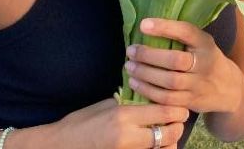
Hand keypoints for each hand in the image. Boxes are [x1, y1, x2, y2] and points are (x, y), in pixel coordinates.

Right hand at [53, 98, 187, 148]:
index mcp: (123, 115)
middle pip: (167, 133)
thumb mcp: (106, 105)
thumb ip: (130, 103)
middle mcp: (127, 135)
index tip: (183, 106)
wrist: (60, 145)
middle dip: (178, 127)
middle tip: (180, 120)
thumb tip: (151, 99)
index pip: (162, 111)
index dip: (177, 109)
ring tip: (170, 133)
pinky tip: (157, 144)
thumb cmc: (81, 122)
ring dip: (170, 141)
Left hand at [125, 18, 243, 114]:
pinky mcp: (191, 102)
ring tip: (129, 66)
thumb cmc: (207, 59)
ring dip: (145, 74)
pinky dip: (148, 91)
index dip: (164, 28)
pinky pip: (166, 99)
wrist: (229, 89)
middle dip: (149, 55)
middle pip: (175, 60)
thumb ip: (183, 37)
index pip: (186, 32)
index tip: (143, 24)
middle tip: (131, 51)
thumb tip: (147, 27)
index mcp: (205, 44)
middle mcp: (204, 63)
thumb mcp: (202, 44)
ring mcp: (199, 85)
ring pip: (169, 82)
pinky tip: (135, 83)